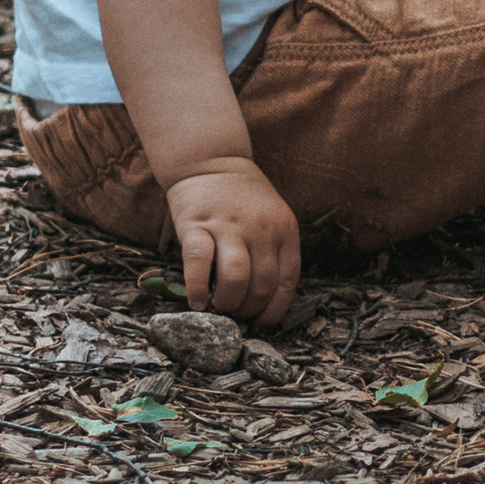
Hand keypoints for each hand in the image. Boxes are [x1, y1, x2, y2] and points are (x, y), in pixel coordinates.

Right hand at [165, 159, 300, 326]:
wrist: (211, 160)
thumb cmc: (243, 199)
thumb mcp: (273, 218)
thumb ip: (272, 251)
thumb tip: (263, 301)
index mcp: (284, 230)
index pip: (287, 281)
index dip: (275, 310)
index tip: (262, 323)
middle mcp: (260, 229)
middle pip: (262, 285)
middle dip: (248, 310)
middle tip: (235, 315)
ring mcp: (229, 226)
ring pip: (236, 278)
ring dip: (228, 303)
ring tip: (219, 308)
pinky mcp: (198, 224)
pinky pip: (199, 263)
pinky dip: (198, 288)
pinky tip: (197, 301)